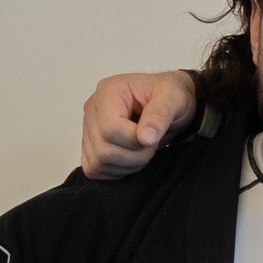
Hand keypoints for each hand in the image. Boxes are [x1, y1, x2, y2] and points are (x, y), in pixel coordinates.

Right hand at [81, 70, 197, 179]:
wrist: (169, 104)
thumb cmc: (169, 97)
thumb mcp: (173, 98)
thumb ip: (160, 115)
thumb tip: (145, 138)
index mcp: (109, 91)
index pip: (110, 128)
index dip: (135, 141)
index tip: (153, 137)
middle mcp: (94, 109)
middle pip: (103, 149)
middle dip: (135, 156)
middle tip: (151, 145)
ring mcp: (89, 128)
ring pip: (98, 163)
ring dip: (128, 165)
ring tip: (143, 149)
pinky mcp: (91, 146)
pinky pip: (95, 169)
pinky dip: (117, 171)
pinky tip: (132, 158)